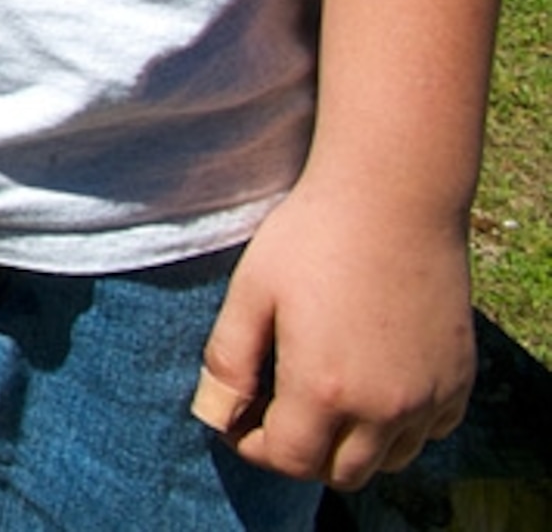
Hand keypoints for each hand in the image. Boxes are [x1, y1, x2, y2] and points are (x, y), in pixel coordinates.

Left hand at [192, 173, 475, 491]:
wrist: (392, 197)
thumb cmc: (311, 237)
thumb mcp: (251, 292)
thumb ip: (228, 361)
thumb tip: (212, 415)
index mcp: (324, 389)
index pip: (288, 459)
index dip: (253, 446)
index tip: (239, 419)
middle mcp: (384, 407)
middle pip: (341, 472)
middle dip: (302, 455)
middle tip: (278, 414)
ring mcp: (428, 396)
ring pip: (390, 460)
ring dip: (353, 447)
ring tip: (325, 402)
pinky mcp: (458, 378)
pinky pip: (430, 431)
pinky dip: (402, 426)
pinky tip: (374, 385)